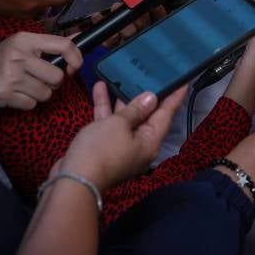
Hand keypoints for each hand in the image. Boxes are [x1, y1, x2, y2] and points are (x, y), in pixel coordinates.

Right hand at [0, 32, 82, 111]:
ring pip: (46, 93)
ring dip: (38, 94)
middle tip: (37, 80)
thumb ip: (49, 45)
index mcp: (25, 39)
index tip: (74, 68)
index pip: (64, 45)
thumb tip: (77, 38)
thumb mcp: (21, 46)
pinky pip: (32, 104)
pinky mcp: (3, 93)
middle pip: (57, 76)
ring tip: (23, 87)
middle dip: (52, 83)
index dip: (76, 59)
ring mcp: (10, 74)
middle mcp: (18, 54)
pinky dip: (26, 103)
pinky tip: (14, 95)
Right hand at [56, 82, 185, 191]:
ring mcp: (121, 144)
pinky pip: (108, 123)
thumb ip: (135, 110)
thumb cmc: (100, 151)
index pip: (167, 113)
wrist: (73, 180)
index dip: (174, 96)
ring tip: (124, 74)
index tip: (182, 82)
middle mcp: (139, 143)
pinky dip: (105, 107)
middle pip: (146, 114)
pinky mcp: (104, 145)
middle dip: (146, 94)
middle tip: (152, 73)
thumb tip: (152, 99)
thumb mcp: (119, 125)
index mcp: (151, 140)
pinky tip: (100, 87)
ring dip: (121, 97)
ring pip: (125, 117)